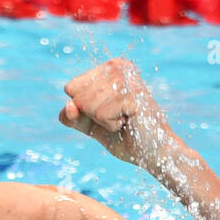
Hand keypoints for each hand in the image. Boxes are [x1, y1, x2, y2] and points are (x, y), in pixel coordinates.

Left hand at [58, 58, 175, 171]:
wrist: (151, 153)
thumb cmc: (124, 137)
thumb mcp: (90, 126)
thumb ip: (73, 117)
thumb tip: (69, 106)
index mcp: (108, 68)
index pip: (71, 88)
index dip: (83, 109)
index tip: (107, 113)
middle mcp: (117, 67)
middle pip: (78, 96)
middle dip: (93, 116)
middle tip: (117, 118)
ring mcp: (125, 78)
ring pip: (88, 105)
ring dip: (103, 121)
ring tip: (124, 120)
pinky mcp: (131, 93)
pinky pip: (101, 114)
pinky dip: (111, 125)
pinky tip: (129, 122)